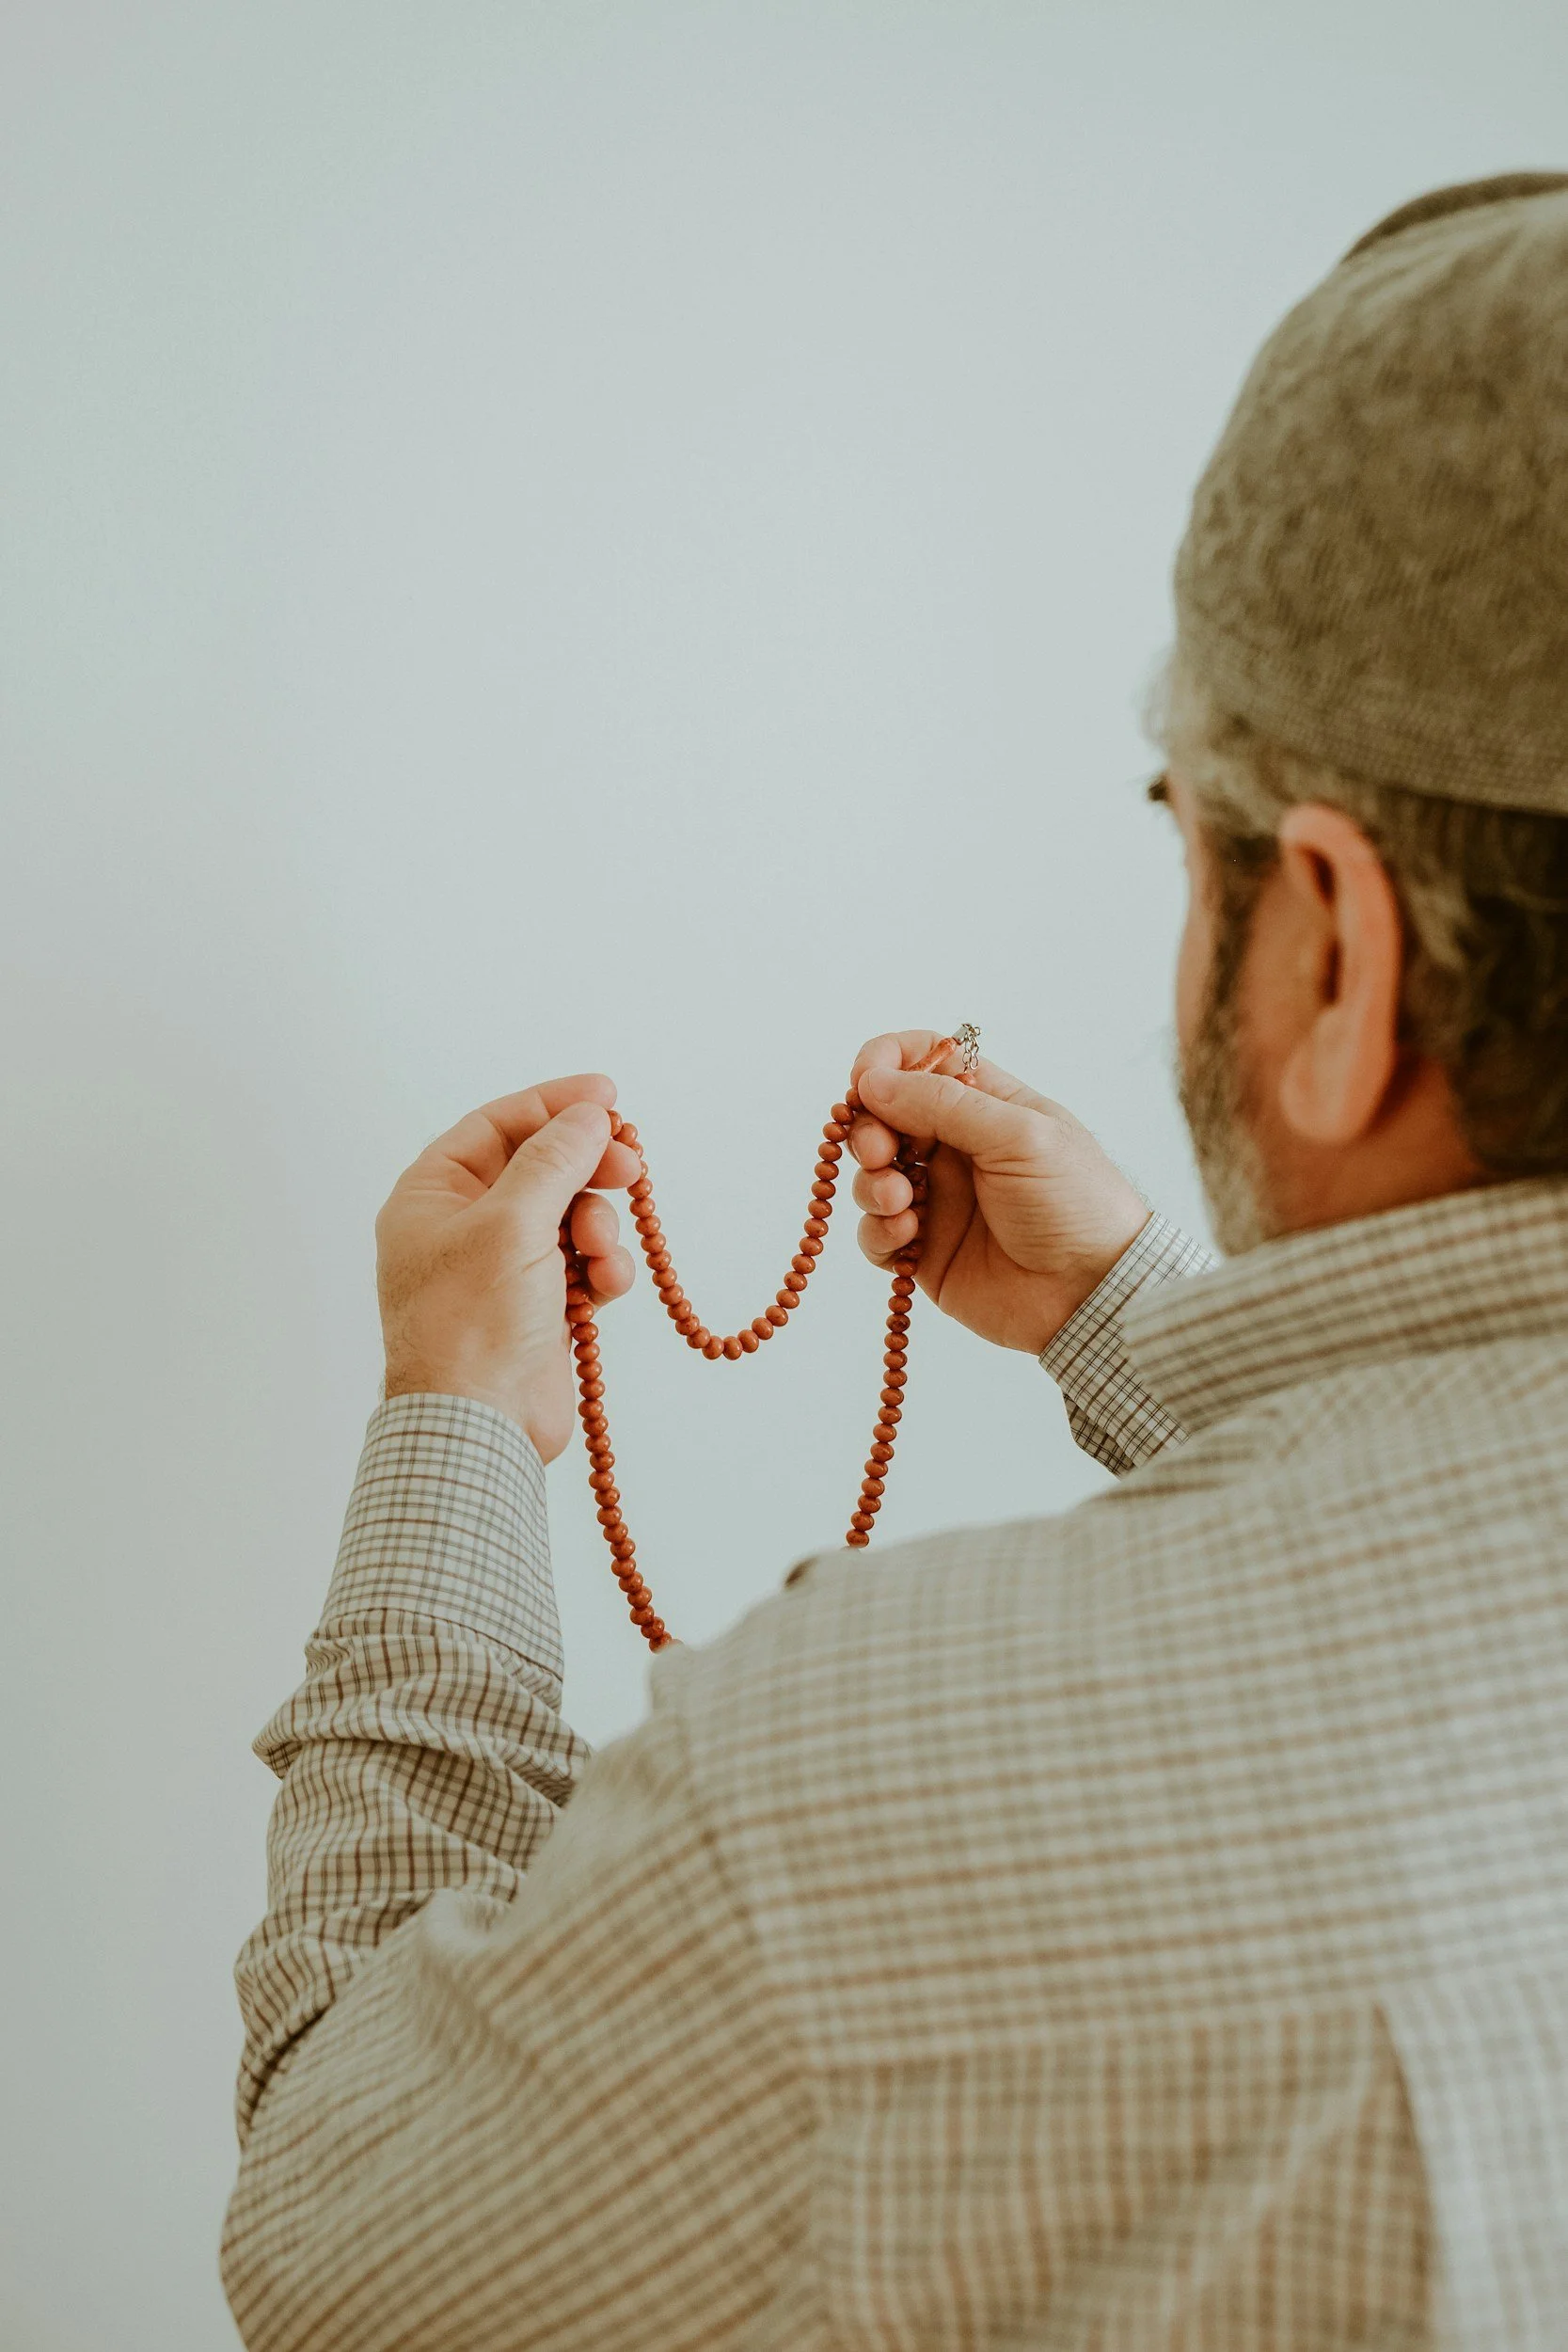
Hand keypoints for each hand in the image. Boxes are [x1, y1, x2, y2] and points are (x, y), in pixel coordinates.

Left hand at [376, 1075, 641, 1461]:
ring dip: (599, 1230)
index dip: (554, 1106)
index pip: (498, 1125)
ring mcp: (504, 1270)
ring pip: (572, 1218)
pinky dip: (603, 1272)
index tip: (609, 1098)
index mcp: (433, 1196)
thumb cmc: (472, 1324)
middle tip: (631, 1168)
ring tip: (601, 1255)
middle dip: (589, 1171)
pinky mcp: (539, 1309)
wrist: (480, 1428)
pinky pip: (584, 1267)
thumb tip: (590, 1116)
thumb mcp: (512, 1224)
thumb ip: (554, 1160)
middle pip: (543, 1169)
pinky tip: (605, 1289)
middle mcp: (465, 1227)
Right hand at [848, 1031, 1149, 1355]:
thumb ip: (944, 1104)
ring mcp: (939, 1200)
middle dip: (869, 1130)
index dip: (885, 1063)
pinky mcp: (925, 1251)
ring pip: (872, 1176)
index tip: (863, 1083)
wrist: (1094, 1294)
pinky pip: (875, 1233)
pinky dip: (877, 1230)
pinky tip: (906, 1236)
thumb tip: (873, 1081)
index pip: (922, 1062)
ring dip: (872, 1183)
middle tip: (880, 1152)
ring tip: (900, 1201)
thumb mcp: (1020, 1136)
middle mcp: (956, 1147)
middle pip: (884, 1119)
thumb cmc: (1077, 1204)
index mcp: (986, 1105)